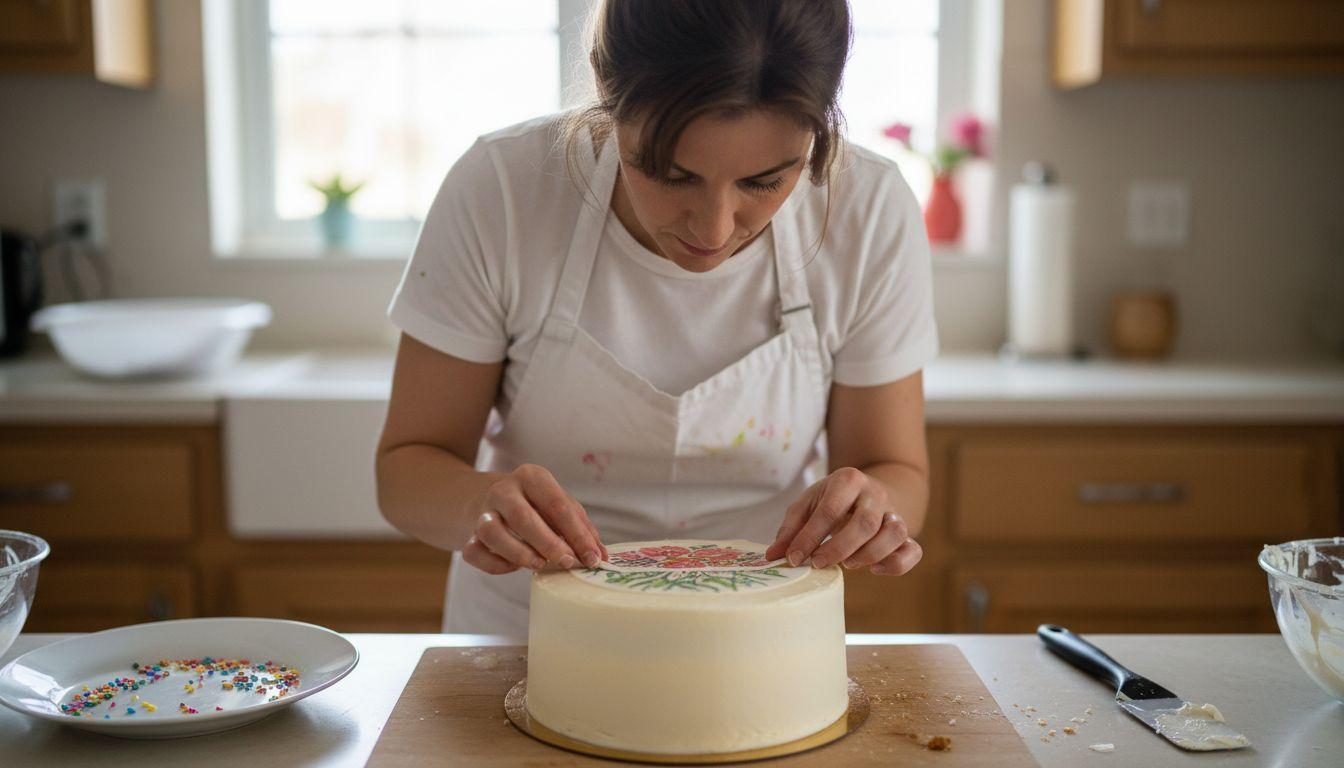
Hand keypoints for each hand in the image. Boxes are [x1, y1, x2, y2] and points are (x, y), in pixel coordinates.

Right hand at [462, 464, 607, 574]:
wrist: (488, 497)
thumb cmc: (535, 504)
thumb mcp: (560, 505)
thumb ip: (581, 528)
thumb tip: (600, 556)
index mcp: (532, 477)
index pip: (557, 505)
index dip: (577, 534)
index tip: (592, 557)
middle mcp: (504, 490)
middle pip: (523, 517)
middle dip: (549, 544)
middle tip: (568, 562)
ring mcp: (483, 511)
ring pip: (492, 532)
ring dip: (518, 553)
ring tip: (539, 565)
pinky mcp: (469, 534)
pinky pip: (475, 552)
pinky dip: (494, 564)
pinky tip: (513, 566)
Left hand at [765, 467, 921, 574]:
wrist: (868, 492)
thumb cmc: (831, 501)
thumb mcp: (807, 505)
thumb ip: (790, 529)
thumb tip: (773, 556)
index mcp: (848, 480)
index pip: (830, 510)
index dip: (810, 537)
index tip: (794, 558)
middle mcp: (876, 494)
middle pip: (865, 522)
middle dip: (839, 548)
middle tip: (818, 563)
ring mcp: (894, 513)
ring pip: (894, 533)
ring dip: (869, 553)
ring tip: (847, 564)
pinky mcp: (906, 535)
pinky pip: (913, 550)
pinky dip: (897, 563)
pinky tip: (875, 570)